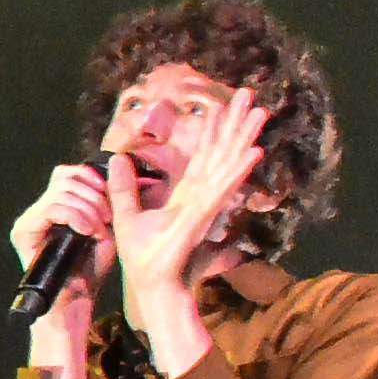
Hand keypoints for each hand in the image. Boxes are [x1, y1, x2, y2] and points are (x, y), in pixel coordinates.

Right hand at [7, 160, 111, 282]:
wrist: (77, 299)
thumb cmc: (92, 269)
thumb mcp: (105, 229)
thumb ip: (103, 203)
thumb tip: (113, 175)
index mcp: (54, 207)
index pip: (67, 174)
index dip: (90, 178)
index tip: (109, 195)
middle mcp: (37, 211)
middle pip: (64, 178)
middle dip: (93, 196)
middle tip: (107, 219)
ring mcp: (28, 221)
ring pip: (60, 193)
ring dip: (87, 210)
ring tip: (98, 230)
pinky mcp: (23, 232)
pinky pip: (52, 208)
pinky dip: (75, 217)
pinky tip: (88, 231)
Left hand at [108, 85, 268, 357]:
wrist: (150, 283)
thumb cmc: (143, 255)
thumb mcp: (125, 214)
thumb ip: (124, 187)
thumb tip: (116, 159)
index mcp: (186, 193)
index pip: (203, 156)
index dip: (214, 131)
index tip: (222, 105)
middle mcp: (201, 195)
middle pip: (222, 152)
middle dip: (236, 124)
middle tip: (250, 95)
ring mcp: (206, 204)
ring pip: (229, 163)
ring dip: (245, 137)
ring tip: (261, 112)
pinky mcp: (204, 215)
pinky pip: (223, 188)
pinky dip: (238, 170)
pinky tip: (253, 152)